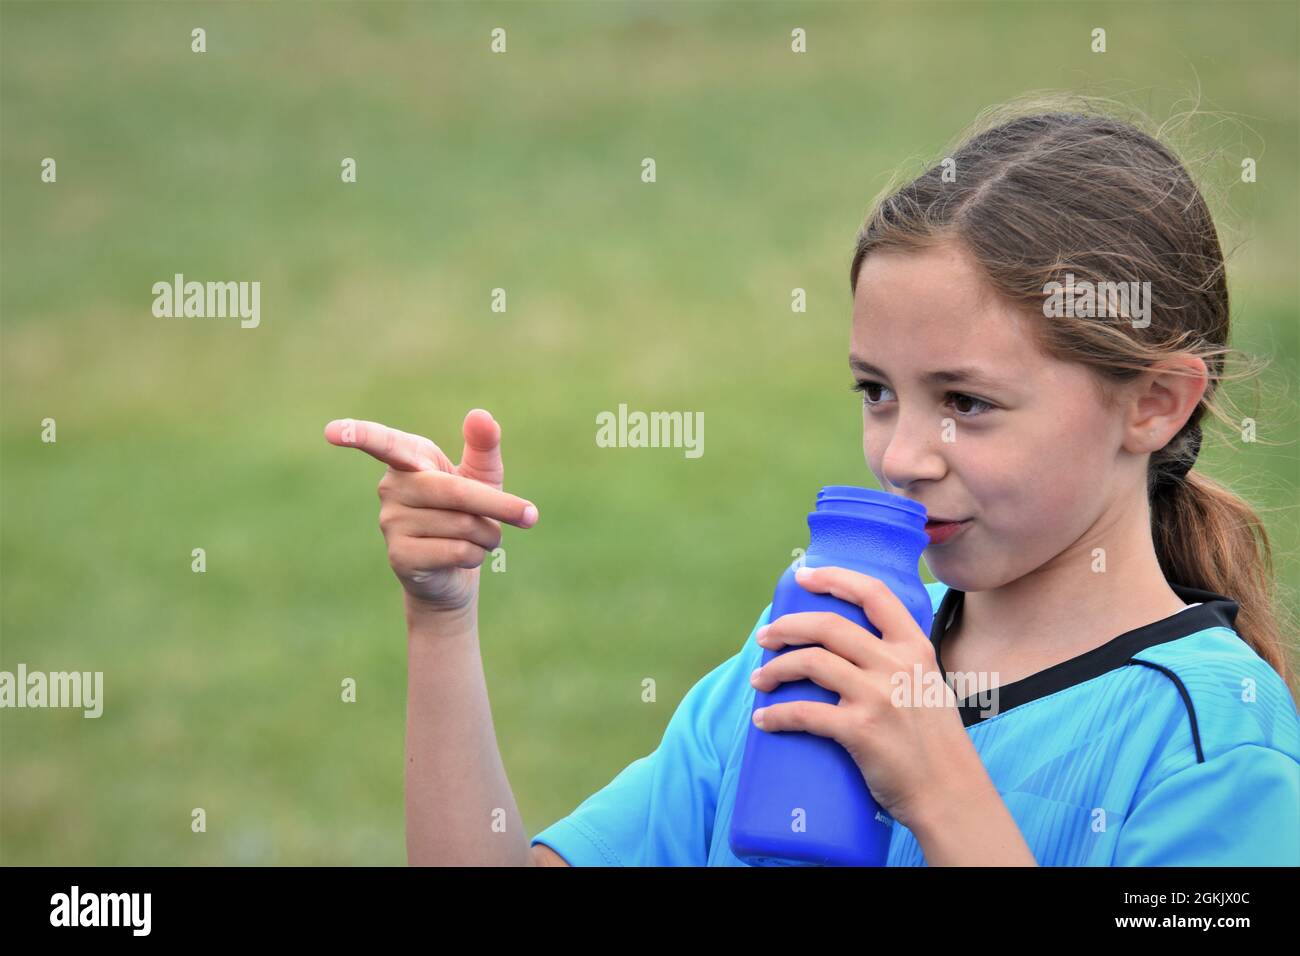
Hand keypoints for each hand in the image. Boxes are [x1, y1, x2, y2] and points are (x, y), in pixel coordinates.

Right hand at [323, 410, 538, 612]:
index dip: (358, 435)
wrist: (454, 575)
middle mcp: (392, 488)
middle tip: (531, 516)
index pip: (383, 443)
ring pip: (462, 524)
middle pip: (454, 492)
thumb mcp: (482, 476)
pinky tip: (464, 558)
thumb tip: (480, 414)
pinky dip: (476, 555)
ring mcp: (391, 523)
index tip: (332, 432)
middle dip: (498, 505)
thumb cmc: (469, 515)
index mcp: (409, 461)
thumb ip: (483, 444)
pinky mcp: (399, 556)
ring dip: (488, 535)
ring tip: (478, 539)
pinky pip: (457, 550)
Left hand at [748, 565, 972, 831]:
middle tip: (764, 637)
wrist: (952, 796)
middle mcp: (897, 665)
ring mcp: (878, 696)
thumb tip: (854, 650)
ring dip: (775, 669)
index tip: (803, 576)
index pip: (873, 594)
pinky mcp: (860, 730)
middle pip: (828, 625)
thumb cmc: (936, 745)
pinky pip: (804, 713)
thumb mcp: (929, 686)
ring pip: (810, 662)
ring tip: (758, 680)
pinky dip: (776, 715)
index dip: (834, 577)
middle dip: (786, 626)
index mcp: (915, 648)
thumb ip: (899, 664)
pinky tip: (764, 720)